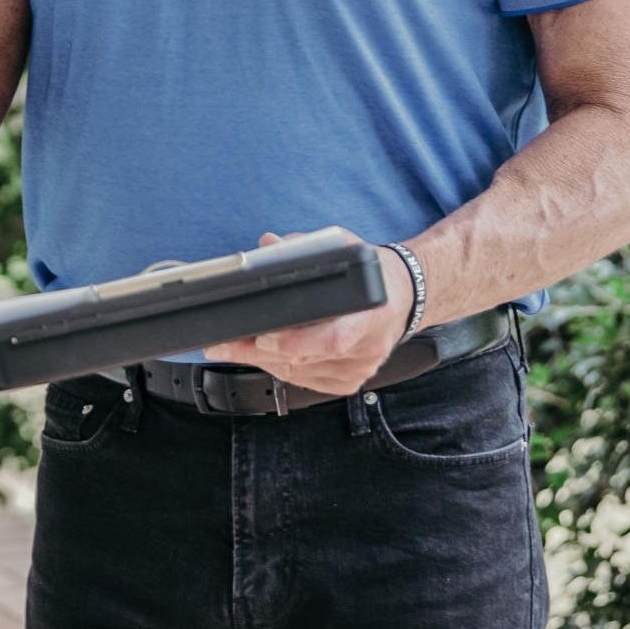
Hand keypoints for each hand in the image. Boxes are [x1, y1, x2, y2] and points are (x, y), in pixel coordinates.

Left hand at [204, 230, 413, 396]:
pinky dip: (282, 368)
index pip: (333, 339)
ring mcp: (360, 369)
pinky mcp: (350, 382)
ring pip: (301, 374)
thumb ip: (304, 247)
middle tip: (224, 344)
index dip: (296, 343)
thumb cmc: (374, 271)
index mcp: (370, 312)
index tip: (264, 338)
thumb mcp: (343, 246)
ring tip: (232, 347)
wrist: (405, 296)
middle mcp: (367, 347)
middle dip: (258, 352)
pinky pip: (307, 383)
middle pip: (305, 359)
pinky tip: (264, 356)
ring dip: (263, 361)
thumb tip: (267, 245)